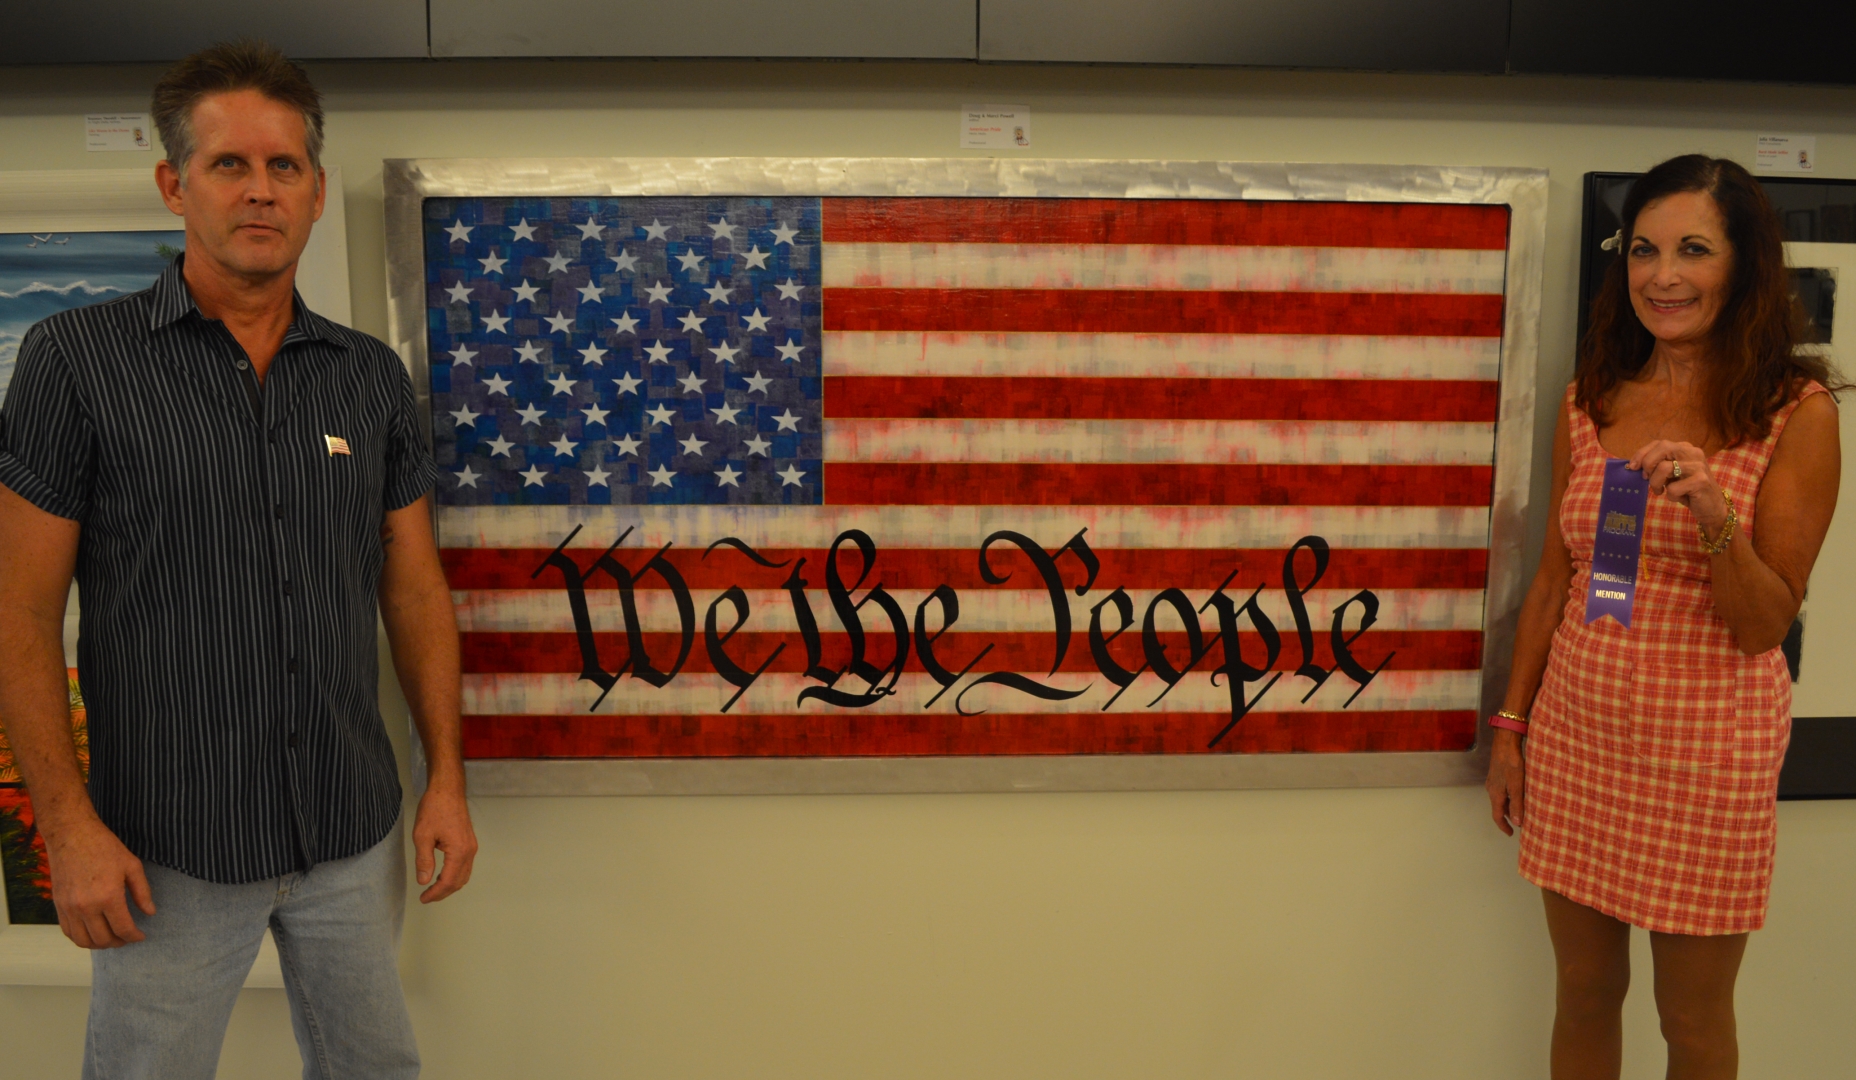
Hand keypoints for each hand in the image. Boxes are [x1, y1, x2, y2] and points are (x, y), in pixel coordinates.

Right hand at [45, 817, 154, 948]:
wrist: (72, 835)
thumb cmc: (105, 847)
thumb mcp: (132, 866)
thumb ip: (142, 892)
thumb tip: (150, 913)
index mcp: (108, 897)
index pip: (123, 928)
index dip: (134, 936)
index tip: (141, 936)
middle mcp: (86, 907)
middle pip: (103, 939)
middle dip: (118, 942)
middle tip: (127, 937)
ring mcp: (69, 908)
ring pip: (83, 940)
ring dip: (99, 944)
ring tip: (111, 938)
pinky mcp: (58, 905)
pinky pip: (68, 932)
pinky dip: (81, 938)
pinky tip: (92, 932)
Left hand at [411, 781, 476, 902]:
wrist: (447, 790)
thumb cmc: (434, 809)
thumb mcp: (422, 836)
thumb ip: (424, 860)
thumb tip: (423, 881)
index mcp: (459, 851)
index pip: (449, 881)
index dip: (436, 893)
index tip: (423, 898)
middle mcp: (469, 851)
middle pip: (459, 881)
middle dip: (443, 892)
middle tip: (426, 897)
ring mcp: (471, 846)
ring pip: (464, 875)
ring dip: (450, 885)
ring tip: (433, 889)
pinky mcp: (469, 842)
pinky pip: (465, 866)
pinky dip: (454, 875)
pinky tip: (442, 875)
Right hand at [1484, 728, 1525, 835]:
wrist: (1505, 743)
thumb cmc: (1512, 764)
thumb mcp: (1517, 786)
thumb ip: (1517, 805)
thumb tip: (1517, 823)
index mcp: (1495, 794)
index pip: (1497, 816)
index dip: (1503, 826)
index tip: (1511, 834)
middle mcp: (1491, 789)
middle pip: (1498, 808)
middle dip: (1507, 817)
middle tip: (1519, 822)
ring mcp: (1493, 781)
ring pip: (1500, 798)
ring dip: (1509, 806)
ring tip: (1521, 809)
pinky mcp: (1496, 774)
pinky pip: (1502, 790)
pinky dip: (1509, 796)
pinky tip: (1518, 792)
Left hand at [1629, 439, 1728, 535]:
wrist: (1712, 507)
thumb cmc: (1687, 490)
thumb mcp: (1670, 475)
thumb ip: (1657, 466)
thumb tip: (1633, 465)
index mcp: (1685, 448)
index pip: (1659, 443)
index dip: (1642, 453)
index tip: (1632, 467)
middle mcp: (1693, 453)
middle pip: (1662, 448)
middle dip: (1648, 464)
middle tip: (1646, 479)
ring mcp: (1698, 466)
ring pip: (1664, 468)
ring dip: (1655, 483)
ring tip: (1660, 491)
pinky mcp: (1701, 481)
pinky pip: (1673, 488)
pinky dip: (1670, 496)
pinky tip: (1679, 497)